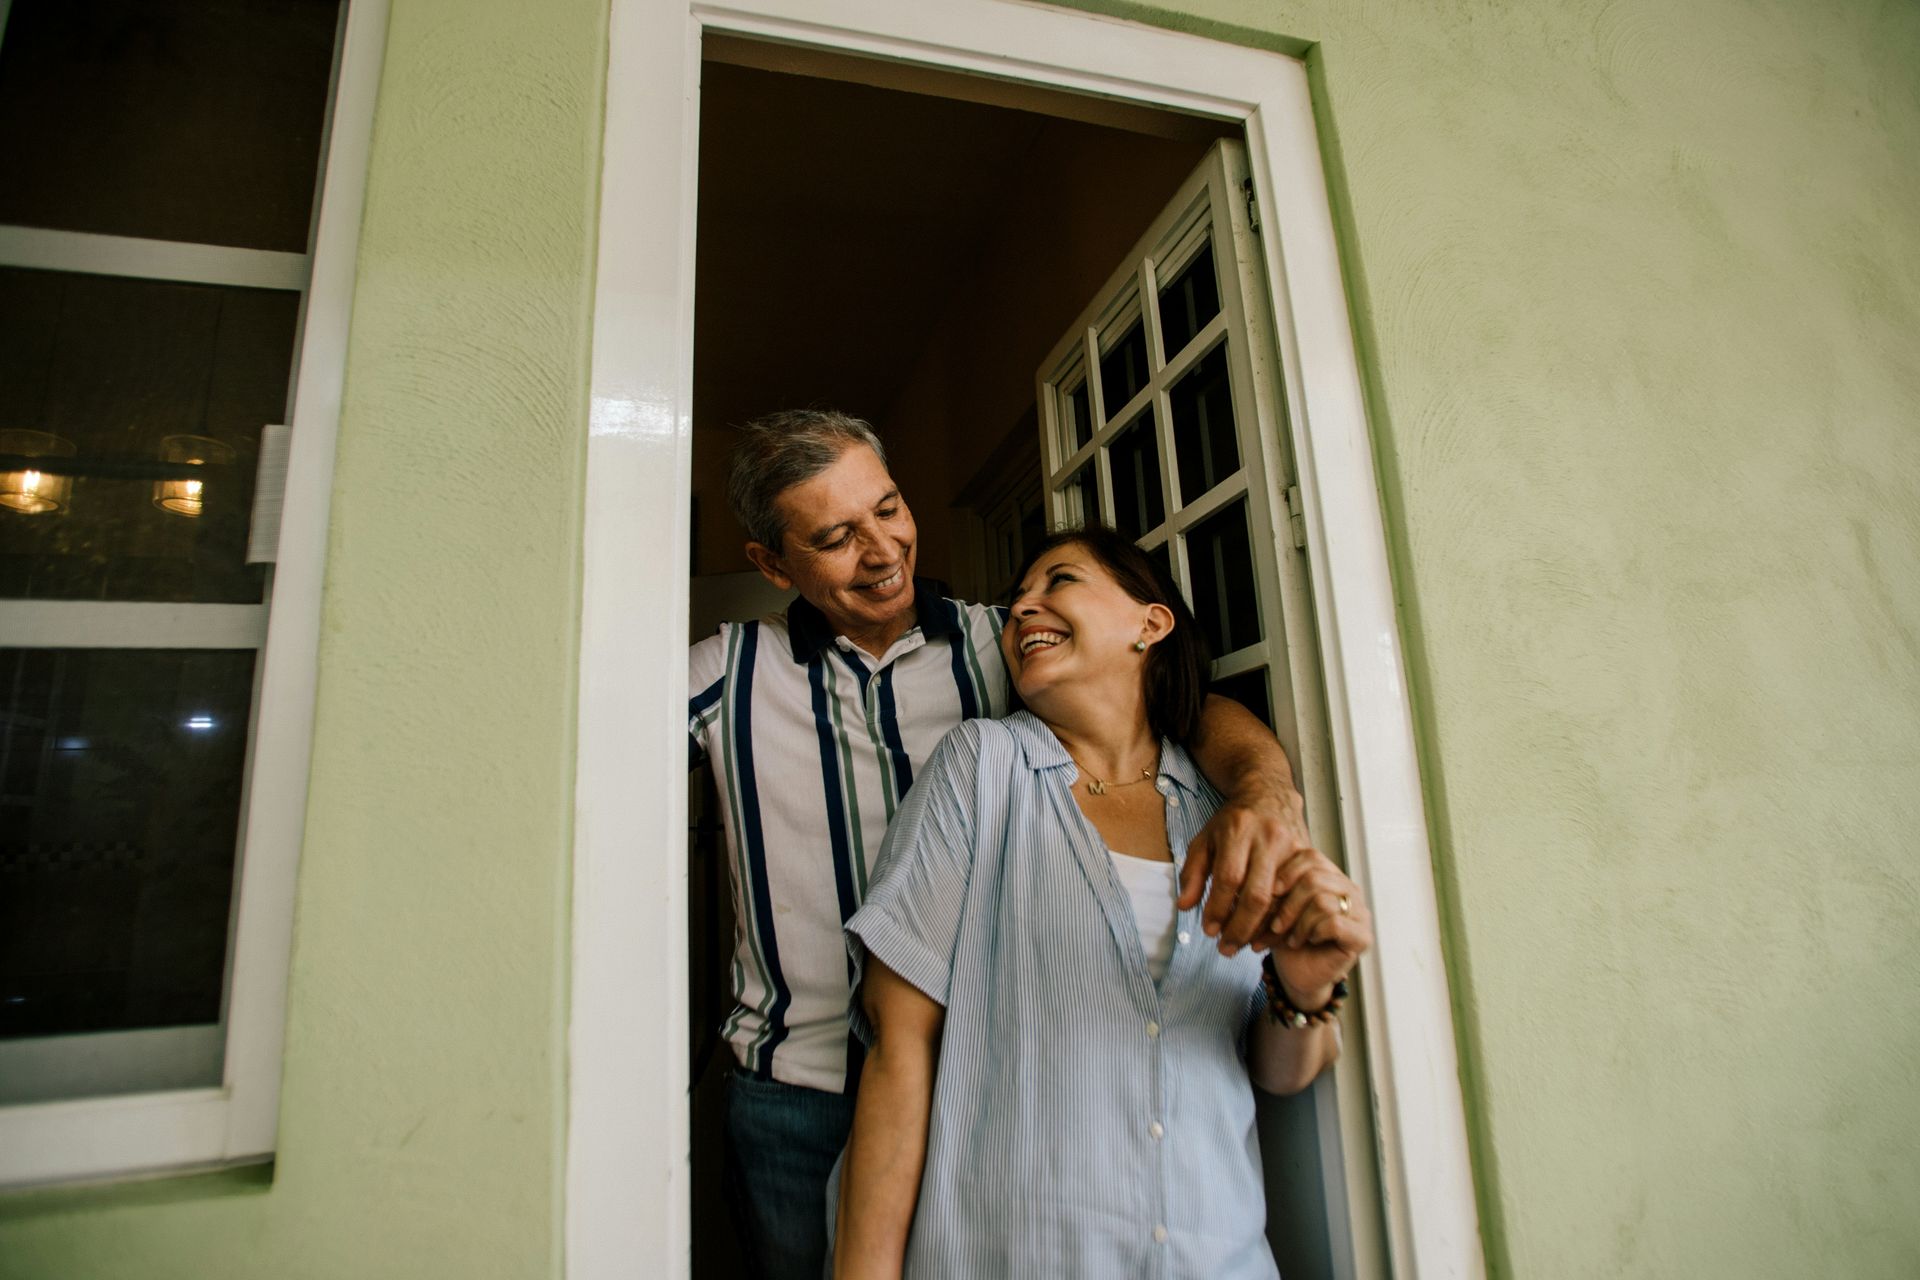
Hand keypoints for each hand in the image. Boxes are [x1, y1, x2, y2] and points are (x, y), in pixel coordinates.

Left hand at [1177, 782, 1312, 953]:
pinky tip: (1266, 933)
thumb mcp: (1206, 839)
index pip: (1228, 878)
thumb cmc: (1233, 821)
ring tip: (1245, 946)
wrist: (1270, 794)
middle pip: (1257, 894)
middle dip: (1241, 927)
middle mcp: (1269, 838)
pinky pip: (1295, 897)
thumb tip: (1185, 907)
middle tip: (1226, 949)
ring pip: (1280, 900)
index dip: (1218, 909)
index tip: (1208, 931)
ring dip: (1261, 929)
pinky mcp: (1308, 858)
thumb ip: (1193, 873)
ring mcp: (1293, 847)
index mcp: (1239, 830)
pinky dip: (1280, 920)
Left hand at [1264, 849, 1370, 1004]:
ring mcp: (1361, 913)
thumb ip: (1275, 888)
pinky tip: (1308, 941)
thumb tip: (1261, 878)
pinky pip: (1333, 923)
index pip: (1311, 857)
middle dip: (1288, 903)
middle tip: (1275, 925)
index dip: (1286, 873)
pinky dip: (1312, 933)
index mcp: (1332, 876)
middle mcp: (1350, 890)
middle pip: (1315, 877)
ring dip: (1297, 922)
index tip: (1271, 893)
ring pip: (1322, 900)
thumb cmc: (1287, 937)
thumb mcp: (1276, 907)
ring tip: (1290, 937)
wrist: (1296, 974)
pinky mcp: (1363, 937)